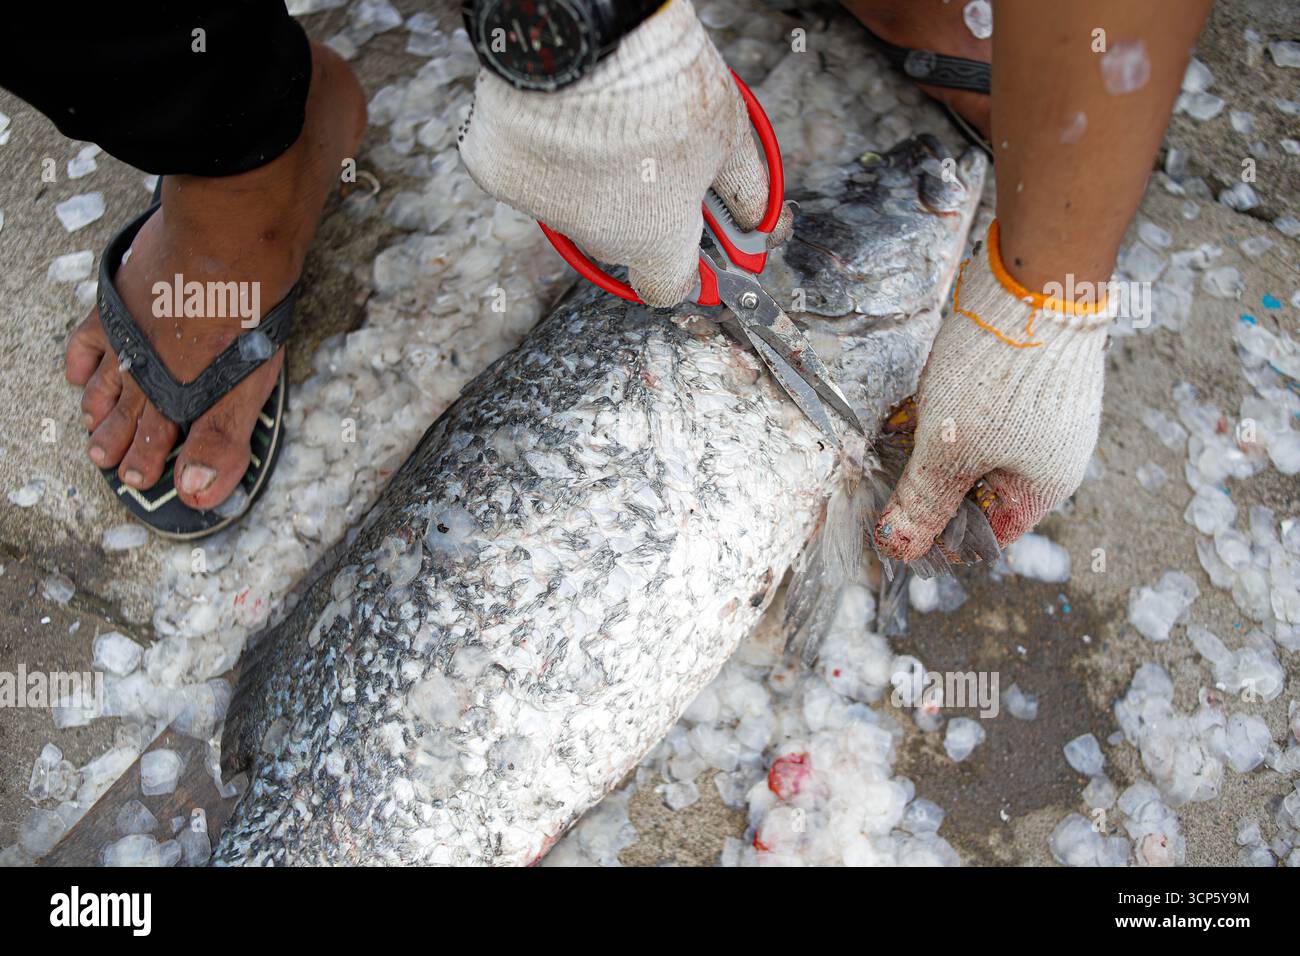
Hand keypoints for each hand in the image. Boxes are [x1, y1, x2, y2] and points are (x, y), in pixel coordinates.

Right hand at [458, 0, 790, 306]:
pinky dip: (544, 149)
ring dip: (592, 176)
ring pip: (575, 204)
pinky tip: (563, 114)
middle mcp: (597, 239)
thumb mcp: (729, 137)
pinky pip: (529, 169)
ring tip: (610, 121)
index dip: (685, 268)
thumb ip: (745, 191)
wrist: (589, 38)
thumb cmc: (664, 87)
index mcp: (654, 242)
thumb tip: (758, 222)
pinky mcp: (499, 173)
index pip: (668, 288)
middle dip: (641, 207)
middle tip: (657, 153)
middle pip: (623, 240)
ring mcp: (544, 208)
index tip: (697, 245)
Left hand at [874, 221, 1109, 560]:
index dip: (937, 534)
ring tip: (906, 424)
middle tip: (893, 463)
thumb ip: (924, 502)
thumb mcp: (950, 449)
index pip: (986, 535)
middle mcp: (1051, 454)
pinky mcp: (1028, 378)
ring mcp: (1043, 414)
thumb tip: (900, 549)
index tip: (895, 521)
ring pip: (975, 447)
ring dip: (936, 442)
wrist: (1036, 279)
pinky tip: (925, 394)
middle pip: (978, 490)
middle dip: (932, 480)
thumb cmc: (1000, 372)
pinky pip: (981, 410)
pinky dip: (949, 409)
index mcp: (1043, 486)